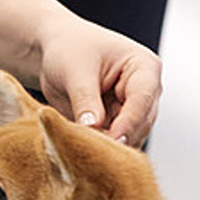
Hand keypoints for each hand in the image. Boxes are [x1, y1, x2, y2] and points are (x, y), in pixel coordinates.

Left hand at [0, 0, 161, 147]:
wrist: (54, 49)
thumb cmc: (69, 48)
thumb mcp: (75, 70)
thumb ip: (85, 100)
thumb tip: (93, 127)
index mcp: (144, 67)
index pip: (143, 99)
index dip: (128, 122)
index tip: (113, 140)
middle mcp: (145, 90)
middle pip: (141, 123)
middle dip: (118, 138)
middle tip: (94, 151)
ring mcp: (132, 108)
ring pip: (129, 137)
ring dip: (109, 145)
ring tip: (84, 149)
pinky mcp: (116, 122)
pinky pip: (113, 142)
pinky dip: (100, 147)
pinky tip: (82, 149)